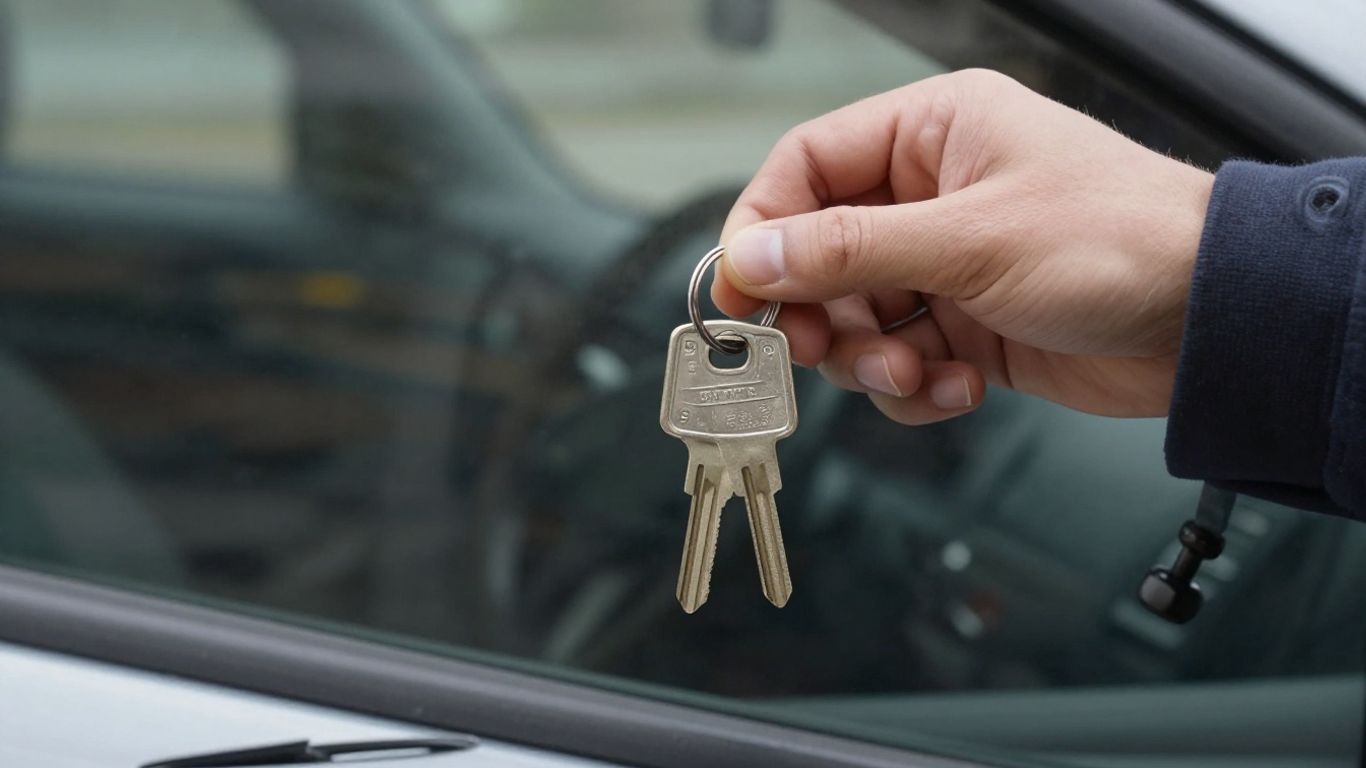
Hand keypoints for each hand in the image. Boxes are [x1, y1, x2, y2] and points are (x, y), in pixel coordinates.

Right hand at [713, 69, 1213, 423]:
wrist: (1214, 322)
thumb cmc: (1119, 241)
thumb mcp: (969, 239)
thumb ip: (847, 250)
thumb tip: (748, 256)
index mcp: (930, 134)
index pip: (807, 167)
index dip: (762, 228)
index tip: (739, 293)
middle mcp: (931, 195)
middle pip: (820, 255)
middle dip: (822, 314)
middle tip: (823, 351)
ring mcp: (948, 264)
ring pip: (857, 318)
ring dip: (872, 360)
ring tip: (917, 373)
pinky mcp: (967, 326)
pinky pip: (902, 360)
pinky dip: (916, 385)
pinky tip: (958, 387)